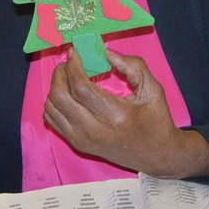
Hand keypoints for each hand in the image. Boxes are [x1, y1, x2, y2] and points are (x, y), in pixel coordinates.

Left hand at [43, 48, 208, 178]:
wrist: (156, 156)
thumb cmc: (156, 121)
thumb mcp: (153, 90)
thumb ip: (134, 66)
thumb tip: (107, 54)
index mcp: (115, 116)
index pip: (81, 88)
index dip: (74, 66)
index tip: (75, 51)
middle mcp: (93, 130)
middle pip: (60, 97)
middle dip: (60, 73)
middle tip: (70, 62)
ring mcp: (81, 140)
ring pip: (51, 108)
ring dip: (56, 86)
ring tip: (69, 75)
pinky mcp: (76, 144)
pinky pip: (52, 119)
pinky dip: (54, 102)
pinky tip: (68, 93)